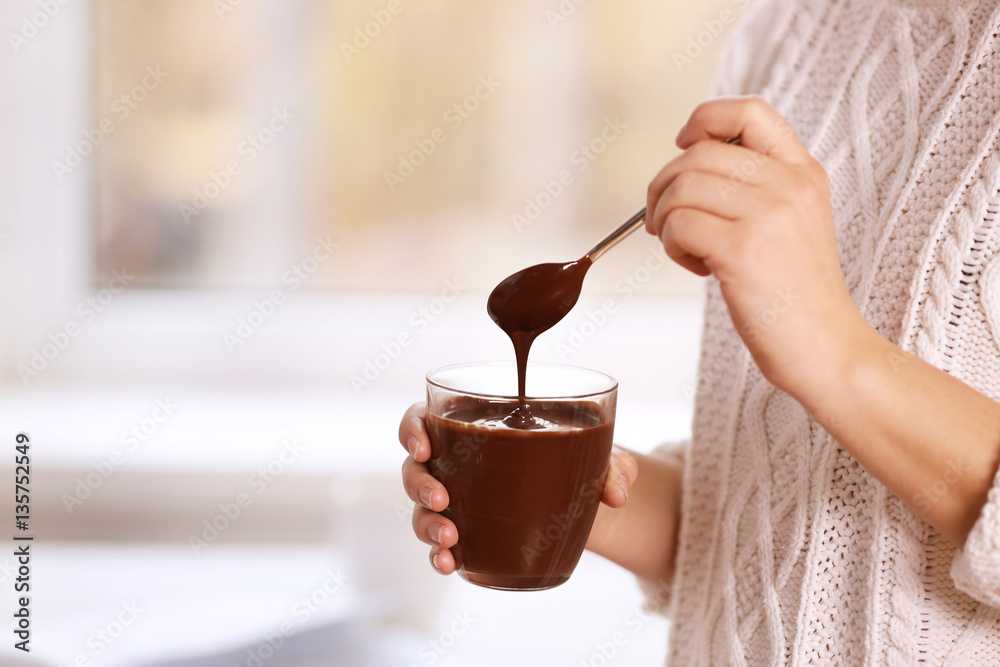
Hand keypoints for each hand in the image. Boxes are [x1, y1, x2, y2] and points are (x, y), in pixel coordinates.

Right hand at [399, 402, 636, 574]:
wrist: (584, 500)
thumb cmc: (578, 459)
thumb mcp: (598, 456)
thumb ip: (612, 465)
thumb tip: (617, 493)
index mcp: (473, 425)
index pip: (421, 418)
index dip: (412, 429)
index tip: (424, 446)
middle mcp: (454, 462)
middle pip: (415, 468)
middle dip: (420, 486)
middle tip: (442, 500)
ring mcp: (456, 500)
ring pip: (422, 510)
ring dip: (427, 525)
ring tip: (450, 541)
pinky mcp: (466, 534)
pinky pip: (439, 545)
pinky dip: (439, 556)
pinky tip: (449, 564)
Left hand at [645, 95, 867, 394]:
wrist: (826, 349)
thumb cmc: (796, 295)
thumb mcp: (791, 223)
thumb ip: (753, 188)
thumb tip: (683, 166)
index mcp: (803, 172)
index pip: (749, 110)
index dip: (704, 120)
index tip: (683, 146)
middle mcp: (789, 184)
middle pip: (697, 153)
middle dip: (664, 187)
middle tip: (666, 222)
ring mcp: (769, 214)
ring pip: (680, 188)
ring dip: (666, 221)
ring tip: (688, 250)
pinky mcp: (743, 249)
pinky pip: (678, 224)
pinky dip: (672, 247)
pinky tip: (699, 268)